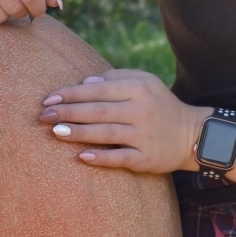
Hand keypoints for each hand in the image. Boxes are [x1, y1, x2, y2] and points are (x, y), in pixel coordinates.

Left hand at [40, 69, 201, 173]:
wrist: (193, 135)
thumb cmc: (160, 104)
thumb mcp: (145, 82)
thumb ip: (116, 78)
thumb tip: (85, 83)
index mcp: (139, 89)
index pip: (98, 90)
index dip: (71, 94)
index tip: (49, 98)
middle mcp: (141, 111)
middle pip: (98, 111)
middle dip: (68, 112)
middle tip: (43, 116)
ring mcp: (144, 136)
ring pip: (106, 134)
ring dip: (78, 133)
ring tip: (55, 132)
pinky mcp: (147, 158)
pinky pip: (120, 158)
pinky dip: (101, 158)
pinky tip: (81, 156)